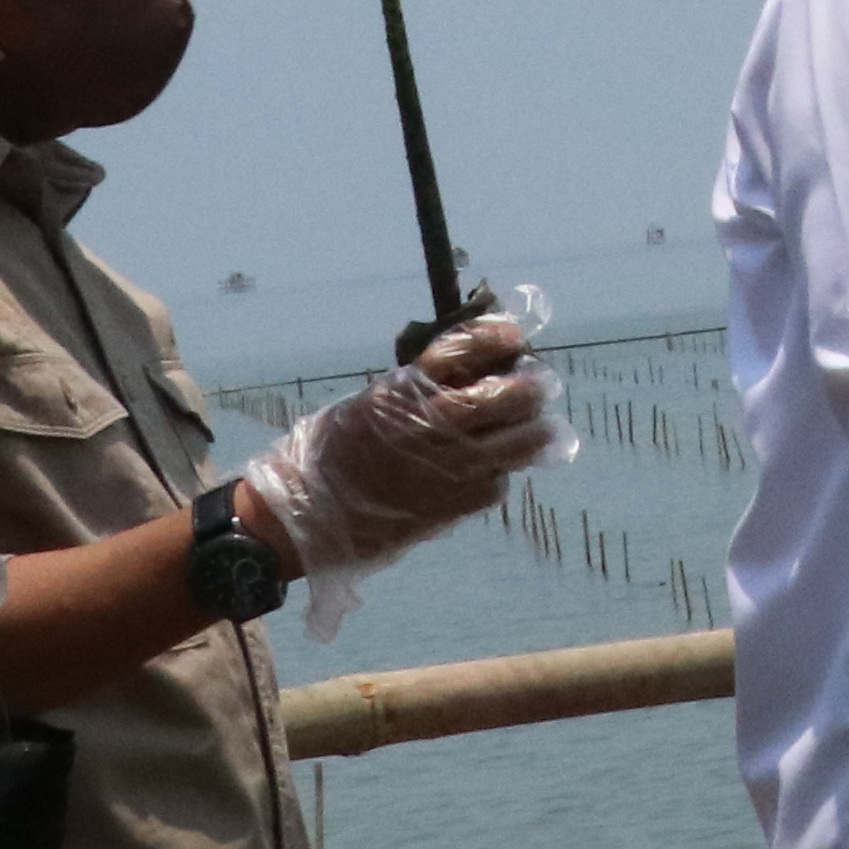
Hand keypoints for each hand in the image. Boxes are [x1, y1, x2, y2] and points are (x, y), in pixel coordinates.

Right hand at [246, 315, 561, 582]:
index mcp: (401, 391)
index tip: (514, 335)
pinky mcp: (452, 505)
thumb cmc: (336, 452)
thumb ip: (420, 389)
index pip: (459, 351)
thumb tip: (478, 368)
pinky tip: (495, 471)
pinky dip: (502, 475)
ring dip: (537, 433)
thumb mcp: (371, 404)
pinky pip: (497, 484)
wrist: (305, 513)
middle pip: (503, 396)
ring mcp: (445, 466)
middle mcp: (427, 424)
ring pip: (517, 444)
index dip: (495, 338)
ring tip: (543, 429)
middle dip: (532, 387)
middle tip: (541, 385)